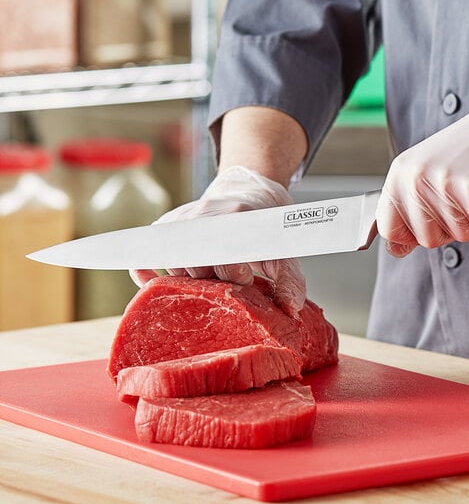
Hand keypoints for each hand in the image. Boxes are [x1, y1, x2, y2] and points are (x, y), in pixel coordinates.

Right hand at [130, 166, 306, 316]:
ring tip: (212, 273)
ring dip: (191, 279)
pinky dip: (146, 266)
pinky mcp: (169, 224)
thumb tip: (290, 310)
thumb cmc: (265, 228)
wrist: (252, 193)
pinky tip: (143, 274)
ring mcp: (184, 218)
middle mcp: (206, 214)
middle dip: (212, 282)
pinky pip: (152, 249)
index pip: (224, 255)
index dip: (234, 274)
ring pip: (175, 263)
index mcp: (236, 216)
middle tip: (230, 280)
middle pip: (196, 265)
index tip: (247, 280)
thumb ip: (290, 281)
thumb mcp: (285, 251)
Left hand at [376, 81, 468, 256]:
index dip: (410, 237)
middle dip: (451, 228)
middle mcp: (416, 179)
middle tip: (465, 200)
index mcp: (400, 174)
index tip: (431, 227)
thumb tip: (396, 249)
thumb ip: (409, 207)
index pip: (389, 228)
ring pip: (460, 235)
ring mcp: (443, 184)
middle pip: (426, 238)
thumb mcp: (427, 171)